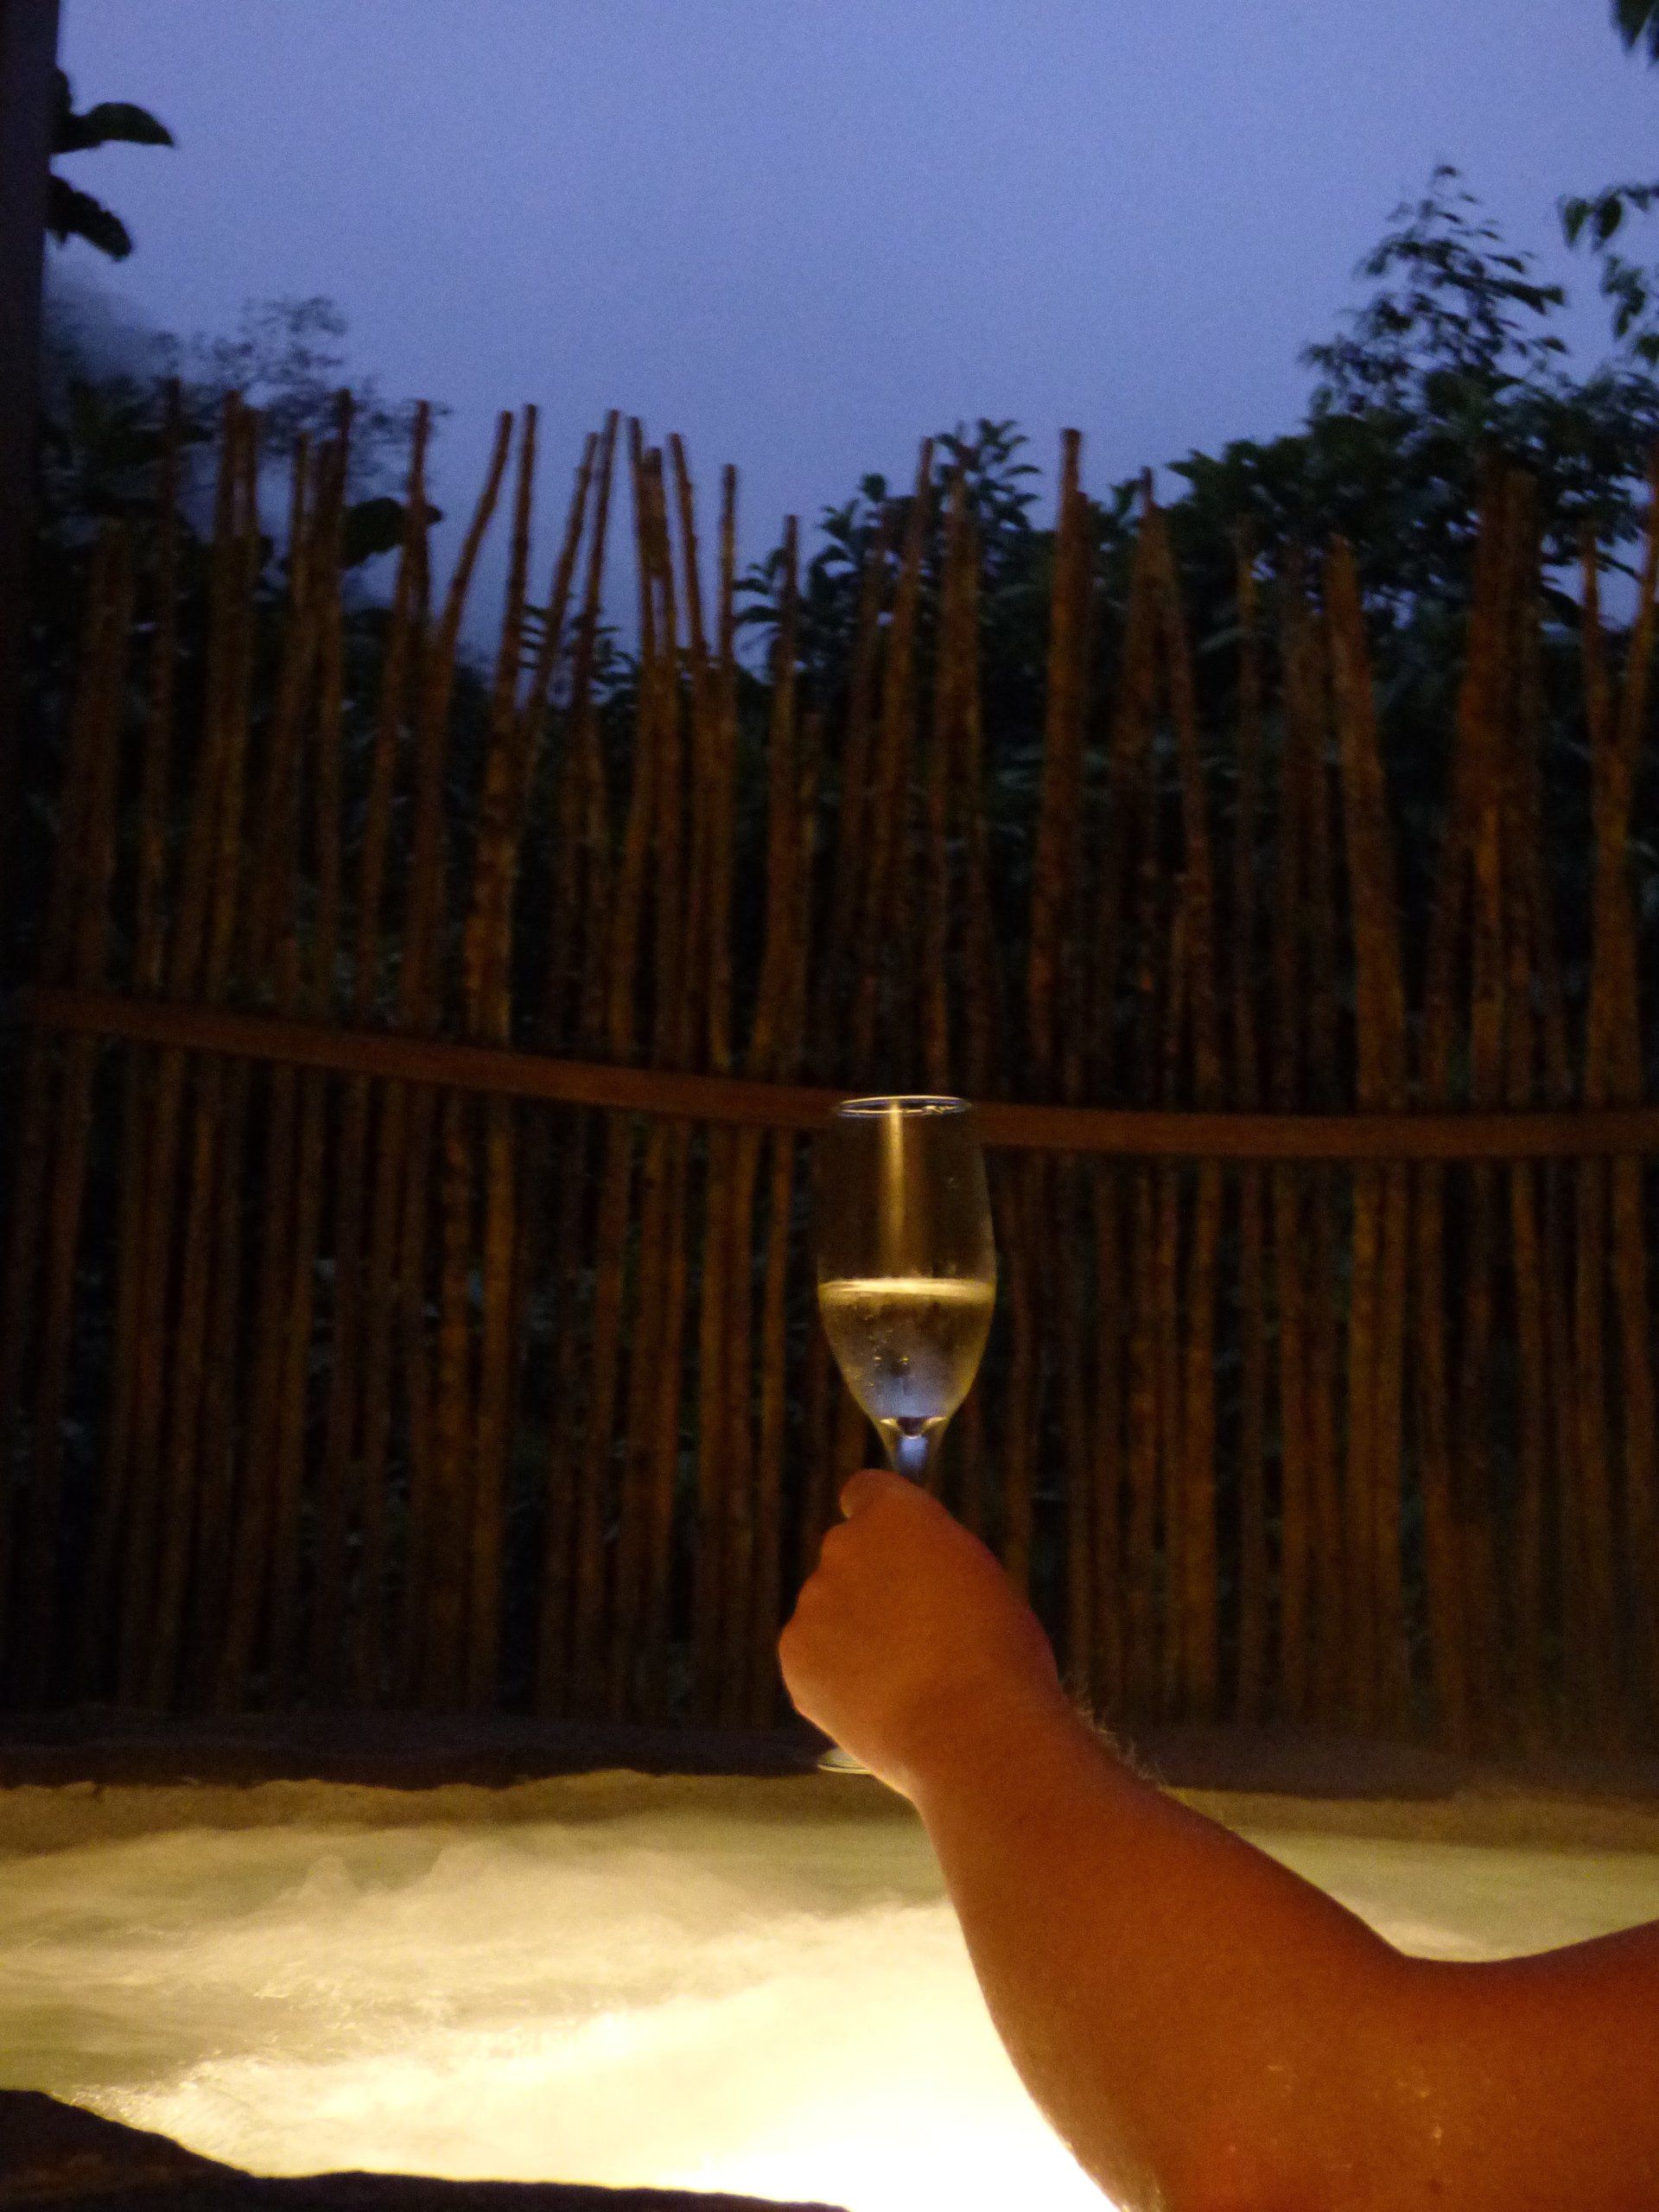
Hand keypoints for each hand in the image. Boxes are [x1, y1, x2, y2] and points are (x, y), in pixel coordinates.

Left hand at [778, 1468, 1067, 1797]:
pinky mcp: (794, 1658)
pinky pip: (812, 1659)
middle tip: (912, 1633)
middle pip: (847, 1556)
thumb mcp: (981, 1577)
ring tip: (903, 1681)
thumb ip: (933, 1561)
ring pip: (828, 1611)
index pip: (866, 1492)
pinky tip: (877, 1704)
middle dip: (870, 1584)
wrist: (973, 1730)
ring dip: (852, 1633)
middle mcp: (843, 1546)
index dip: (881, 1523)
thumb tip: (916, 1574)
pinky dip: (835, 1678)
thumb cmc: (999, 1654)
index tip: (897, 1551)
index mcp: (895, 1515)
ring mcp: (813, 1603)